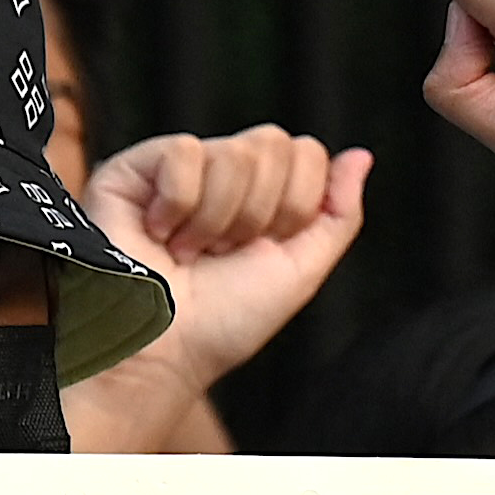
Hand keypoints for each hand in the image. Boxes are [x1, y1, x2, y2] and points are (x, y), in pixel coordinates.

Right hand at [84, 125, 368, 390]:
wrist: (160, 350)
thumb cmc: (221, 323)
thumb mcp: (301, 272)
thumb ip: (338, 213)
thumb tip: (360, 156)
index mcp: (262, 196)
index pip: (306, 153)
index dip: (295, 205)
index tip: (260, 250)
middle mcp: (222, 175)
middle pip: (274, 144)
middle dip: (258, 212)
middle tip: (221, 252)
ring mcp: (177, 169)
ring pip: (233, 153)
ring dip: (216, 220)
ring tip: (186, 252)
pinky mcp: (134, 167)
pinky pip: (184, 153)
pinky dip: (178, 205)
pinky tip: (157, 232)